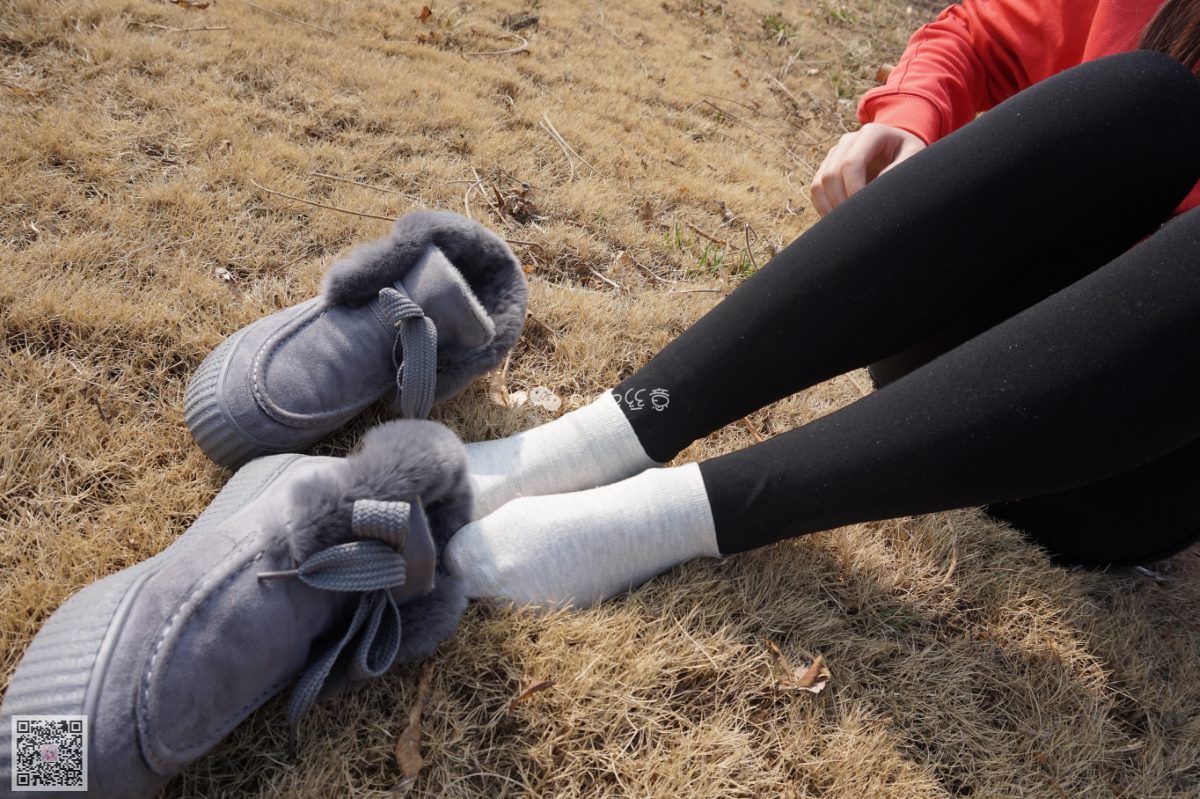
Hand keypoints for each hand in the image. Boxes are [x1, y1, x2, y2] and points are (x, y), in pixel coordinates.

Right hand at [810, 123, 925, 215]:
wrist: (900, 149)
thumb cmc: (909, 154)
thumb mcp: (914, 158)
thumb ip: (897, 171)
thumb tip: (873, 194)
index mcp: (871, 134)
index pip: (851, 163)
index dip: (853, 189)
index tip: (863, 211)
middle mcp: (848, 141)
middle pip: (830, 175)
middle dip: (840, 202)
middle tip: (854, 224)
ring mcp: (834, 154)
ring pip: (819, 183)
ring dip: (828, 207)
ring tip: (845, 225)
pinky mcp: (827, 167)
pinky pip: (816, 190)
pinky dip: (823, 207)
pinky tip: (838, 220)